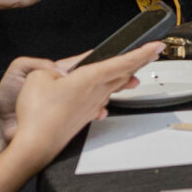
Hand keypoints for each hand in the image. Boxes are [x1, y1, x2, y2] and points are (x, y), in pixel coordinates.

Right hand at [2, 42, 164, 163]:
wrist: (35, 145)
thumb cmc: (37, 114)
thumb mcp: (39, 77)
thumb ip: (53, 69)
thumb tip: (60, 73)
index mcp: (89, 79)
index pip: (123, 62)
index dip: (142, 52)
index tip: (156, 45)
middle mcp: (95, 93)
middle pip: (124, 74)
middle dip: (140, 62)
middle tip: (153, 53)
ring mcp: (91, 106)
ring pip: (114, 88)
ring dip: (126, 78)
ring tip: (135, 72)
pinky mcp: (84, 117)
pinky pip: (101, 102)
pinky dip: (107, 95)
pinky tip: (106, 97)